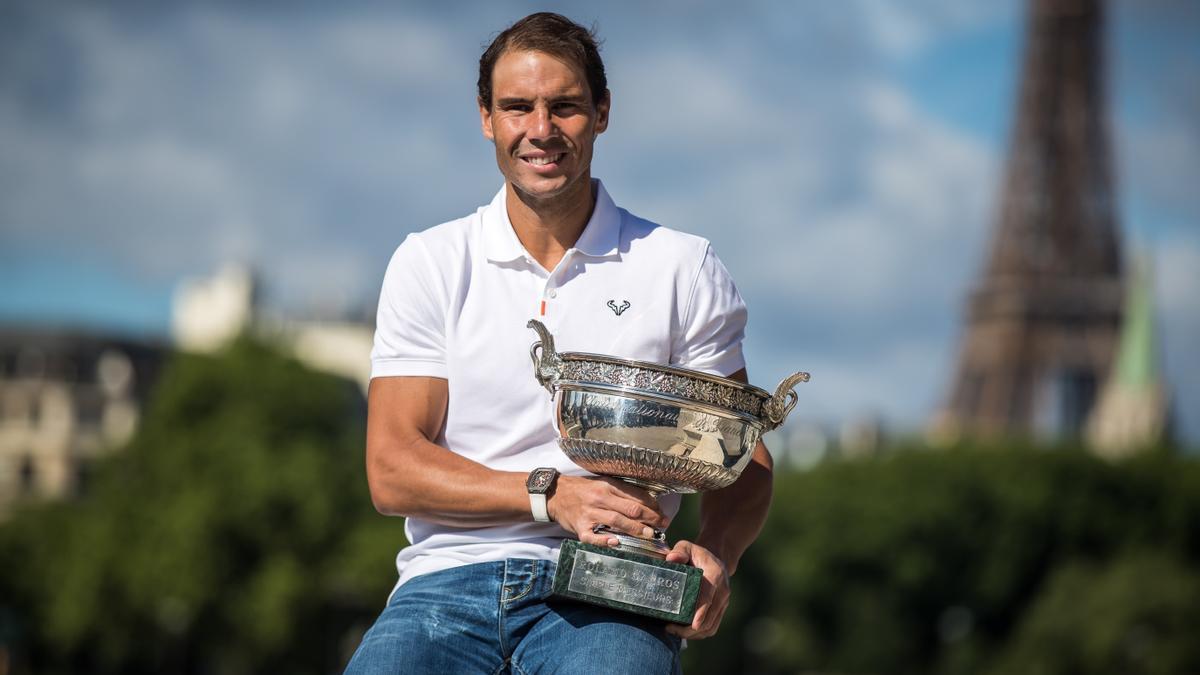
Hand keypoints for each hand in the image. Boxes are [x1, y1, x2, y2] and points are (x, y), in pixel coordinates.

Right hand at [547, 476, 668, 546]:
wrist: (555, 493)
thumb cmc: (583, 489)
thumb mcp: (602, 483)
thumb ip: (621, 492)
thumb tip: (646, 502)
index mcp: (608, 485)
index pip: (635, 496)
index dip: (652, 506)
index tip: (662, 514)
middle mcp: (600, 498)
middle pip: (629, 508)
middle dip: (649, 518)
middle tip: (662, 526)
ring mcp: (589, 513)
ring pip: (616, 521)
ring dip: (635, 529)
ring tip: (649, 535)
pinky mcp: (579, 527)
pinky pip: (592, 536)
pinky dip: (604, 540)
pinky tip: (616, 543)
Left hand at [664, 541, 729, 639]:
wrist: (715, 558)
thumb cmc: (697, 554)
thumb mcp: (687, 547)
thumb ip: (680, 551)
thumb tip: (671, 559)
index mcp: (716, 575)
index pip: (709, 596)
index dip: (701, 611)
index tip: (693, 624)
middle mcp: (723, 591)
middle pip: (710, 617)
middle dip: (691, 628)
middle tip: (671, 629)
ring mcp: (724, 602)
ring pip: (711, 626)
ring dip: (693, 634)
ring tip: (673, 631)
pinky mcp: (721, 610)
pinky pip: (712, 627)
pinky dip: (698, 634)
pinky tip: (683, 632)